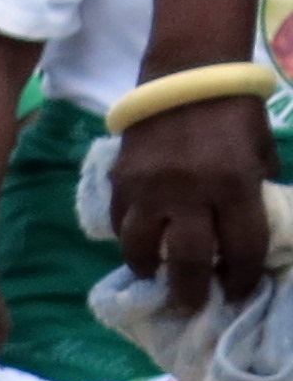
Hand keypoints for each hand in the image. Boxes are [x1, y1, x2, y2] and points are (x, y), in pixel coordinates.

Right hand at [111, 91, 280, 314]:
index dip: (243, 276)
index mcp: (235, 184)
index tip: (240, 291)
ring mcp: (150, 189)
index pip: (242, 246)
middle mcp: (190, 193)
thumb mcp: (261, 150)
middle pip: (189, 260)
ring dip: (149, 268)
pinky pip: (119, 221)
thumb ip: (255, 189)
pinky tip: (137, 240)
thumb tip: (243, 227)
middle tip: (191, 306)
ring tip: (154, 275)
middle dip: (192, 290)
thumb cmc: (235, 111)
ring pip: (141, 248)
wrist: (188, 74)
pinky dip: (128, 236)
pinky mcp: (121, 181)